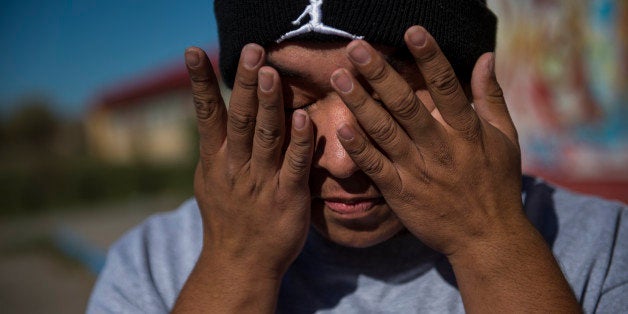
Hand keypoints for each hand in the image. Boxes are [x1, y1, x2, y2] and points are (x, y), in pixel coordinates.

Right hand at [185, 44, 313, 276]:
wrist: (241, 263)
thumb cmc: (228, 217)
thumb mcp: (211, 180)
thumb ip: (216, 146)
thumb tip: (213, 111)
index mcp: (216, 160)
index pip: (206, 114)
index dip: (200, 82)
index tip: (195, 52)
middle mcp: (236, 167)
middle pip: (239, 118)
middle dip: (244, 84)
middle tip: (252, 51)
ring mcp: (262, 182)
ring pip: (265, 136)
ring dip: (269, 104)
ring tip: (270, 73)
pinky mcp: (287, 197)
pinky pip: (294, 166)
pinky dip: (298, 142)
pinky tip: (302, 118)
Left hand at [329, 26, 522, 256]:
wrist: (487, 238)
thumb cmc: (497, 184)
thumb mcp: (504, 138)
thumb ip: (491, 96)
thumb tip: (485, 56)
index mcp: (467, 132)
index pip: (447, 87)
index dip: (430, 58)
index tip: (412, 31)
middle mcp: (440, 148)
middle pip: (406, 105)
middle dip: (380, 74)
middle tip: (356, 48)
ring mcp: (418, 171)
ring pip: (384, 132)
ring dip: (360, 103)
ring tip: (339, 78)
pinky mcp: (401, 193)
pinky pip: (376, 168)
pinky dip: (359, 148)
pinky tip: (341, 127)